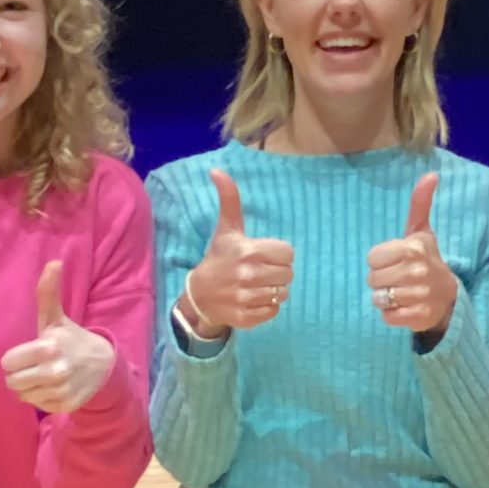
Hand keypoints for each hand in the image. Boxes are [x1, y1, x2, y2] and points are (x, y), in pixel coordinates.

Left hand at [1, 262, 115, 413]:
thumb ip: (48, 292)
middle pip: (12, 381)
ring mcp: (60, 391)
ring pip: (22, 395)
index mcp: (48, 347)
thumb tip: (54, 261)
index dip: (16, 358)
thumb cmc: (72, 340)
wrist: (104, 366)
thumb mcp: (57, 318)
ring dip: (29, 386)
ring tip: (44, 375)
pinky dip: (42, 397)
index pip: (8, 362)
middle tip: (34, 365)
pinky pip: (36, 404)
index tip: (29, 353)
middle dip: (20, 374)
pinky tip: (53, 386)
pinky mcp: (64, 406)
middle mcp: (54, 371)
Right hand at [182, 170, 294, 332]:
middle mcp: (247, 275)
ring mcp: (246, 298)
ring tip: (256, 285)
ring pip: (283, 294)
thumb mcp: (226, 229)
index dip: (279, 254)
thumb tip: (217, 170)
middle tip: (259, 271)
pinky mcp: (246, 318)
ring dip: (273, 290)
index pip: (288, 253)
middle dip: (277, 272)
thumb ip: (229, 200)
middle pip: (288, 275)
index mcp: (248, 251)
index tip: (262, 255)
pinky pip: (274, 311)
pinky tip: (252, 299)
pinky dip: (267, 308)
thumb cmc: (219, 258)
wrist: (200, 295)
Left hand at [366, 172, 456, 335]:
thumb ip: (420, 203)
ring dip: (385, 298)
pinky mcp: (418, 316)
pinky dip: (391, 314)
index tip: (396, 261)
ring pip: (378, 298)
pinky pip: (387, 317)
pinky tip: (404, 307)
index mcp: (413, 247)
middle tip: (399, 278)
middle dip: (381, 280)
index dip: (381, 261)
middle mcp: (417, 270)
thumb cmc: (427, 260)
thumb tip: (431, 173)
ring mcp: (419, 295)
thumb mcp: (422, 231)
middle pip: (372, 278)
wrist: (447, 296)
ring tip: (401, 292)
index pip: (372, 258)